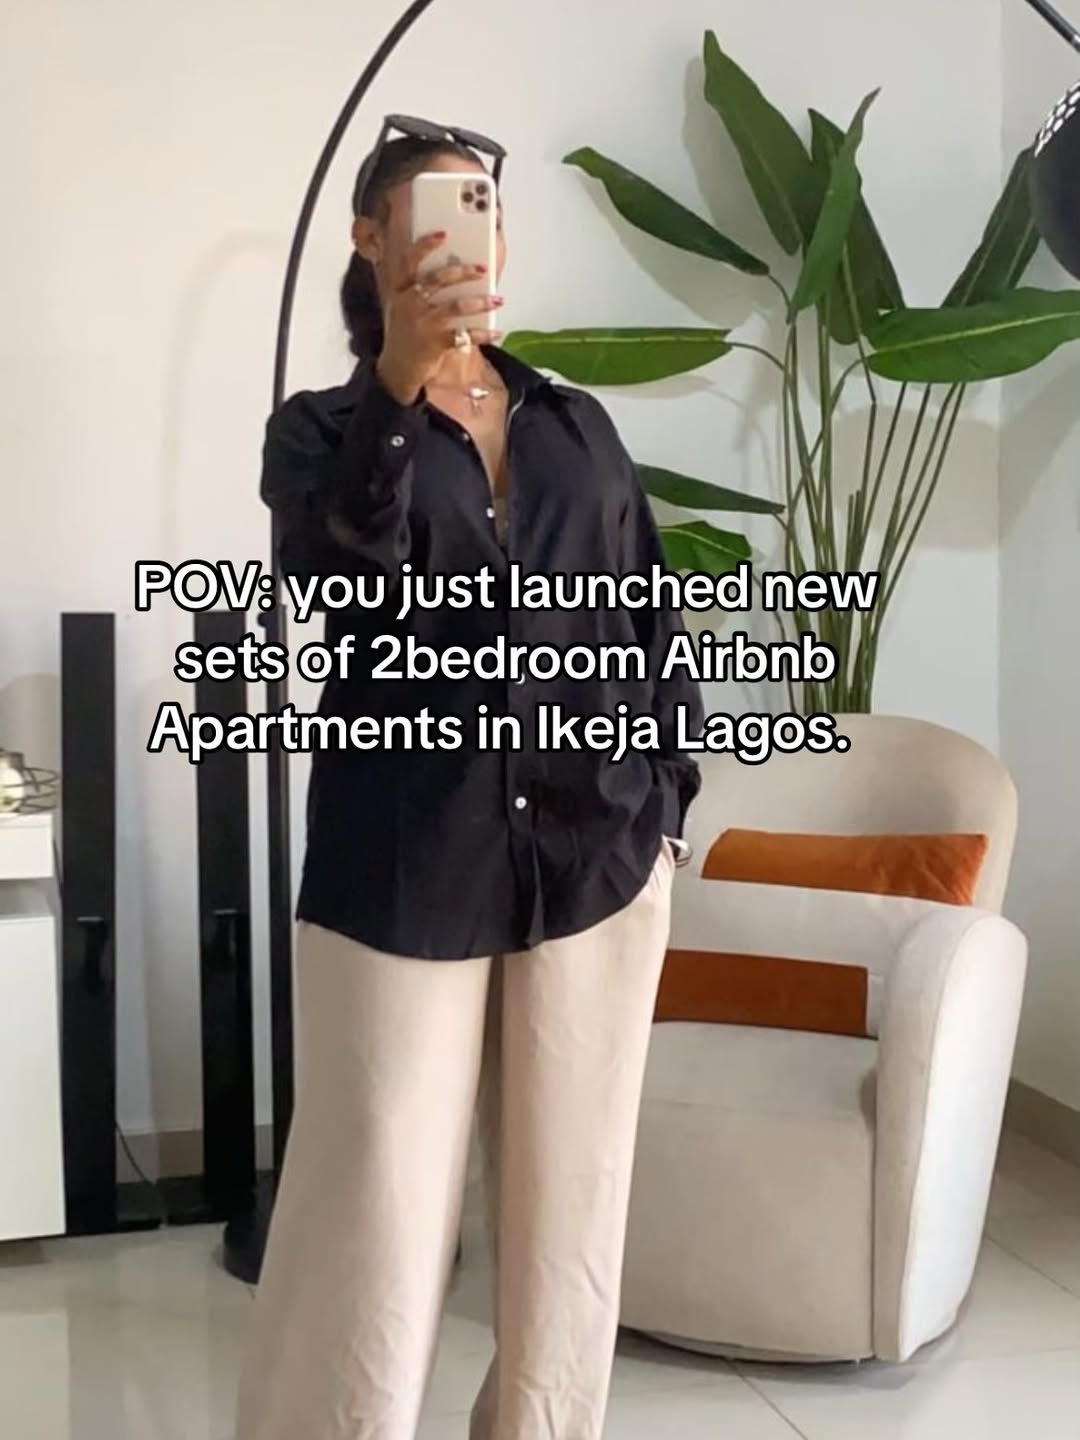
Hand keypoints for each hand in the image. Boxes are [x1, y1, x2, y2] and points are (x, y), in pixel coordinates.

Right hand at [376, 231, 503, 403]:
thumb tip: (457, 269)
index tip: (443, 233)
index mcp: (400, 291)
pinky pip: (464, 335)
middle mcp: (409, 304)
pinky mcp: (434, 343)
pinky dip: (483, 334)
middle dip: (462, 272)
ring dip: (480, 302)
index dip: (425, 245)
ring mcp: (422, 324)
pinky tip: (496, 332)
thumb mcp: (404, 307)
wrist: (397, 369)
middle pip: (437, 280)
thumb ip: (421, 288)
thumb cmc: (405, 333)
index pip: (409, 261)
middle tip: (483, 268)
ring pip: (455, 307)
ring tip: (498, 299)